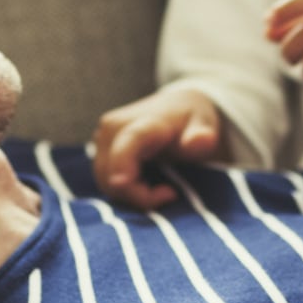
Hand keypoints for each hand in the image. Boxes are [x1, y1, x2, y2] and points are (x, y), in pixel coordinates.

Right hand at [92, 86, 226, 209]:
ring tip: (162, 190)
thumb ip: (202, 136)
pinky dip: (124, 190)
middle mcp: (114, 127)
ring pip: (106, 181)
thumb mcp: (204, 125)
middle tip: (170, 194)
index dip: (122, 166)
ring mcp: (102, 139)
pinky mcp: (99, 150)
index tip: (124, 185)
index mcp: (142, 121)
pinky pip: (104, 179)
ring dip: (131, 195)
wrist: (177, 107)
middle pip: (112, 173)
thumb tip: (203, 140)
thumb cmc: (191, 120)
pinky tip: (146, 185)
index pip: (127, 144)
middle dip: (138, 195)